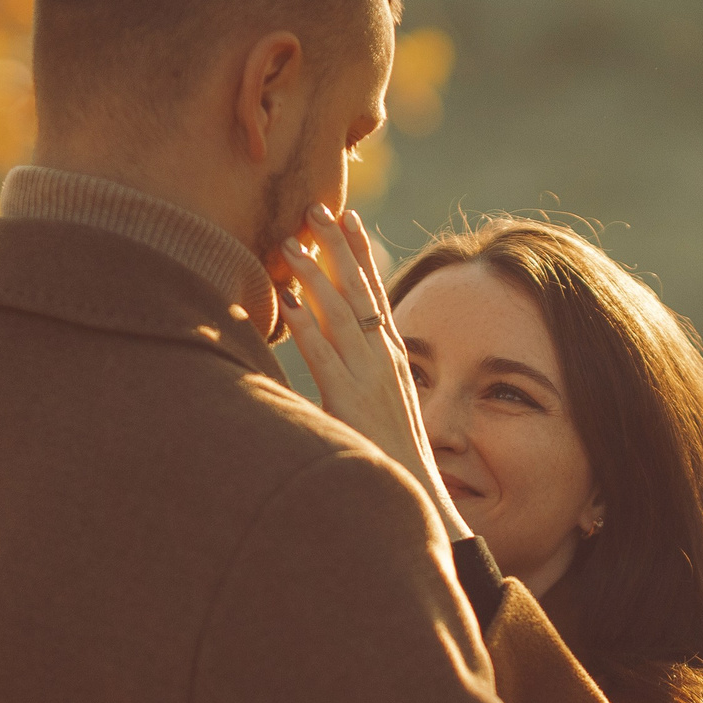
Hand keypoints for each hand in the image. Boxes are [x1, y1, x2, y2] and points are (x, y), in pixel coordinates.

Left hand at [281, 204, 473, 542]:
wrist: (416, 497)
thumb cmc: (393, 459)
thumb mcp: (377, 410)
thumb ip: (357, 382)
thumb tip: (333, 369)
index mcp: (392, 358)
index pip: (377, 292)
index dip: (362, 253)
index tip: (350, 217)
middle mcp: (384, 359)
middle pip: (360, 290)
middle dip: (339, 245)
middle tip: (317, 206)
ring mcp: (369, 377)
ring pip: (340, 313)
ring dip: (314, 274)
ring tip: (290, 242)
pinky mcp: (349, 400)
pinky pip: (324, 355)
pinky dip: (305, 325)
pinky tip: (287, 301)